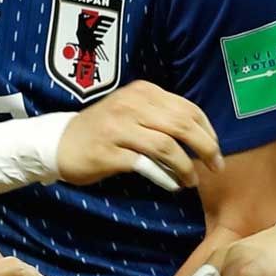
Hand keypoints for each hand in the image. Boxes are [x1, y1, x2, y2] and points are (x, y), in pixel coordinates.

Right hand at [57, 81, 223, 190]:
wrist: (60, 142)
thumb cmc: (104, 130)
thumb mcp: (133, 112)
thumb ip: (163, 118)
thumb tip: (203, 138)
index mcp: (142, 91)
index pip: (188, 109)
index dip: (208, 131)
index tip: (216, 151)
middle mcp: (131, 105)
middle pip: (182, 125)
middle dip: (205, 148)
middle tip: (216, 167)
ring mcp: (118, 127)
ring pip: (166, 146)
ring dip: (186, 167)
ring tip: (191, 181)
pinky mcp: (108, 151)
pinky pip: (146, 165)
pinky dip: (165, 177)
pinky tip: (172, 184)